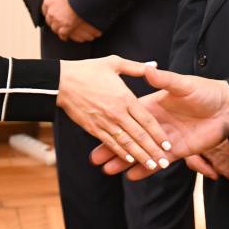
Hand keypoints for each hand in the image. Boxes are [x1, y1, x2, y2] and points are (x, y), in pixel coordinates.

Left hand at [33, 0, 96, 40]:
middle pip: (49, 19)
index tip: (54, 11)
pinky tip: (67, 36)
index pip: (45, 9)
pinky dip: (64, 36)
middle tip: (60, 19)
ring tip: (63, 27)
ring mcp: (58, 21)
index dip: (49, 10)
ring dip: (58, 28)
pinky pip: (63, 35)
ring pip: (55, 28)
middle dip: (53, 20)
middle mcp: (51, 12)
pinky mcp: (66, 27)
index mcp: (47, 2)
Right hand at [57, 56, 171, 170]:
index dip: (158, 133)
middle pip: (139, 135)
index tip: (168, 144)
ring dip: (140, 156)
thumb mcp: (114, 63)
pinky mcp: (93, 128)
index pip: (146, 119)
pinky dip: (120, 152)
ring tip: (152, 166)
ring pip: (126, 143)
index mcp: (125, 97)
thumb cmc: (88, 70)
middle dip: (153, 150)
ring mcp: (104, 122)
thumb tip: (154, 65)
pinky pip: (110, 142)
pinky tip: (130, 161)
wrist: (61, 81)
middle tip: (164, 162)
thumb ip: (137, 67)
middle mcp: (117, 112)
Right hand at [90, 66, 228, 179]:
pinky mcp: (178, 151)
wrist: (227, 107)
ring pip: (142, 152)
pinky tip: (131, 176)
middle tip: (95, 159)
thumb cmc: (205, 91)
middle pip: (131, 138)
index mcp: (154, 106)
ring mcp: (166, 139)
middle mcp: (157, 124)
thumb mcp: (183, 84)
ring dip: (125, 161)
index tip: (98, 129)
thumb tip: (148, 68)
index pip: (130, 118)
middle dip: (113, 148)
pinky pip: (158, 161)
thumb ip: (165, 79)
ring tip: (107, 170)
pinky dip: (146, 170)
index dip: (115, 125)